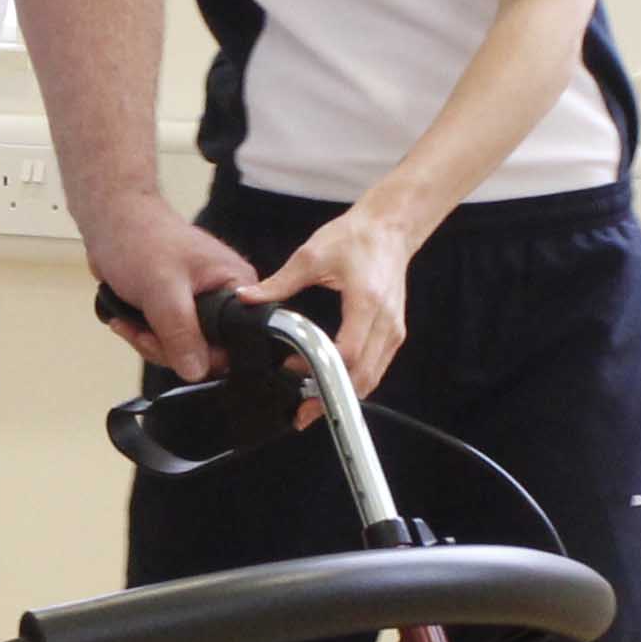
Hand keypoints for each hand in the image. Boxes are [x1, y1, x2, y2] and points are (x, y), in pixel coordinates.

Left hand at [84, 197, 258, 381]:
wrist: (110, 221)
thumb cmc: (140, 239)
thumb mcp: (163, 290)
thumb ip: (181, 333)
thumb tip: (195, 371)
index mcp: (236, 286)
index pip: (237, 341)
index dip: (205, 354)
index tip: (173, 348)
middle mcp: (224, 296)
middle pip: (207, 351)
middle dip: (168, 348)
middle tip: (142, 332)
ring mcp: (201, 304)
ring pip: (183, 348)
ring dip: (151, 342)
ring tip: (129, 322)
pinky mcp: (179, 308)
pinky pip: (168, 338)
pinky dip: (145, 335)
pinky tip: (126, 320)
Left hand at [256, 198, 420, 394]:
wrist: (389, 229)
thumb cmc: (355, 238)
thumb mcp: (311, 256)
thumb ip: (279, 283)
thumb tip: (247, 298)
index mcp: (366, 301)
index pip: (349, 352)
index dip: (320, 369)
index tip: (294, 372)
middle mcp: (385, 321)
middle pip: (362, 376)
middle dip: (331, 398)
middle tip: (300, 412)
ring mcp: (393, 329)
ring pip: (372, 378)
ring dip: (342, 394)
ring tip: (310, 403)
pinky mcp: (393, 333)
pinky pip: (376, 368)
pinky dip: (354, 382)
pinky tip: (329, 383)